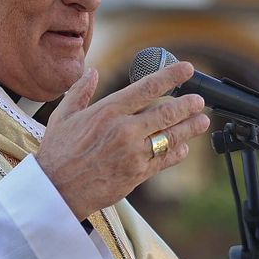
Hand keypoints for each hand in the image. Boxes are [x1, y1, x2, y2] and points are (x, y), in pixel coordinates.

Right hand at [35, 63, 209, 220]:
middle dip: (188, 104)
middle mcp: (124, 130)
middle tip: (198, 100)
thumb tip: (91, 72)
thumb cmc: (57, 152)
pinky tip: (183, 147)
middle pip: (168, 112)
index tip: (187, 69)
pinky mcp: (138, 174)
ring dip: (191, 127)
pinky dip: (178, 152)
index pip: (147, 88)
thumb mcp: (62, 116)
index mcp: (107, 112)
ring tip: (202, 121)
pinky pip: (166, 159)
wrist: (56, 189)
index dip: (171, 76)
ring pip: (172, 136)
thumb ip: (80, 91)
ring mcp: (134, 153)